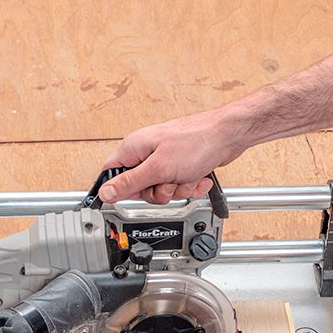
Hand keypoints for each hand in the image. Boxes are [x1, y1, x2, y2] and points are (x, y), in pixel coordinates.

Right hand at [98, 109, 247, 204]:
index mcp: (133, 148)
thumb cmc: (197, 141)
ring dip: (177, 189)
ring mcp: (164, 160)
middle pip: (139, 188)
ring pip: (161, 190)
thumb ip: (130, 182)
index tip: (133, 195)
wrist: (228, 136)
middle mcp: (147, 153)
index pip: (111, 174)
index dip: (119, 189)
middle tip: (168, 182)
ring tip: (186, 177)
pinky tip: (197, 176)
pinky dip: (190, 186)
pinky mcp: (180, 166)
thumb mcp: (158, 168)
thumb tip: (105, 192)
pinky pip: (178, 187)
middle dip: (158, 191)